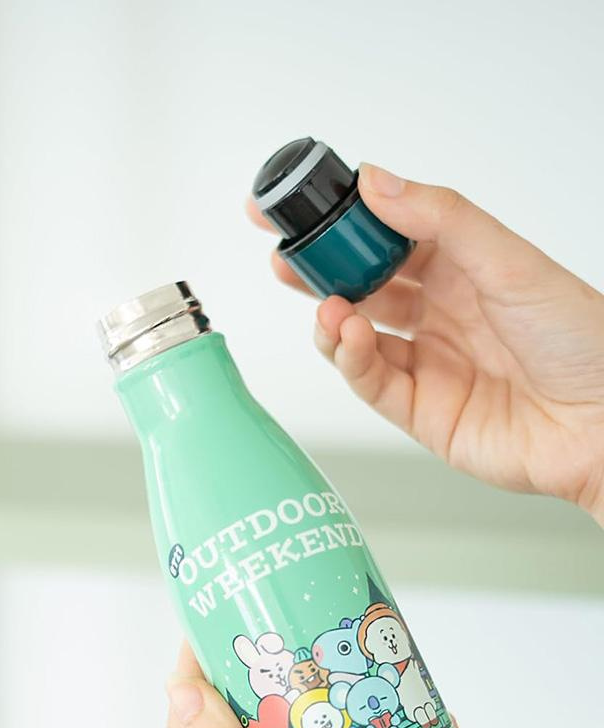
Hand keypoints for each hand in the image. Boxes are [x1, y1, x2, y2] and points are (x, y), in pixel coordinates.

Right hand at [250, 163, 603, 525]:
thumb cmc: (581, 340)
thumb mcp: (509, 261)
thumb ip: (440, 220)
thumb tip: (377, 181)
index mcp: (465, 268)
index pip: (388, 236)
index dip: (344, 223)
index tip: (302, 208)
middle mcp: (442, 314)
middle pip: (363, 286)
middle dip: (320, 274)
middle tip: (286, 259)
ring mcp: (429, 364)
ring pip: (358, 337)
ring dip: (332, 321)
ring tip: (328, 308)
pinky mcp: (422, 412)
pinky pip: (371, 383)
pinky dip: (351, 360)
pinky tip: (347, 338)